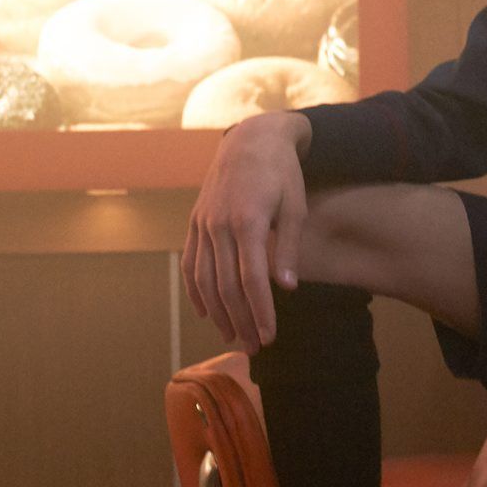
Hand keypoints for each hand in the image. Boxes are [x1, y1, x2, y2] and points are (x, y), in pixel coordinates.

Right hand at [181, 111, 312, 354]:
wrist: (251, 139)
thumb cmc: (282, 174)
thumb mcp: (295, 207)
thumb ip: (289, 249)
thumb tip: (287, 289)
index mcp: (248, 221)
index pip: (252, 280)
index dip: (260, 312)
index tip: (270, 336)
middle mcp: (219, 225)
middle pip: (226, 287)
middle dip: (241, 321)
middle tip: (255, 347)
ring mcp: (203, 224)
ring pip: (205, 280)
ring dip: (218, 313)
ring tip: (233, 337)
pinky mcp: (195, 222)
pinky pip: (190, 264)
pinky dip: (196, 291)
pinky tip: (206, 312)